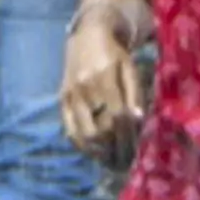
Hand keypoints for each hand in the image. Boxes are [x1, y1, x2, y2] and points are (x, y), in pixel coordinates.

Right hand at [57, 1, 151, 166]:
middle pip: (100, 129)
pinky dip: (81, 145)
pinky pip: (69, 128)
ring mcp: (71, 94)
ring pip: (83, 133)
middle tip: (125, 164)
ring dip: (98, 152)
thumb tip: (137, 120)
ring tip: (111, 162)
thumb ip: (134, 93)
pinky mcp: (62, 99)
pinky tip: (93, 153)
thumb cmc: (116, 53)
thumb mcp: (130, 68)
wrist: (88, 35)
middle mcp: (85, 87)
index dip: (127, 138)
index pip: (118, 117)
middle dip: (114, 150)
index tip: (135, 154)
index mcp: (105, 77)